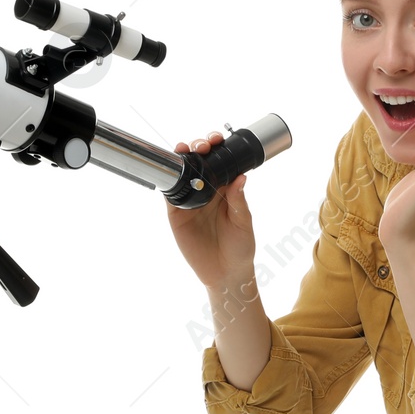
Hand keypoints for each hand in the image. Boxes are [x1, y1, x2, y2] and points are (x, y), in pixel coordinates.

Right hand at [165, 129, 256, 288]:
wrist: (226, 273)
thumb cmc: (240, 247)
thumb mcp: (243, 222)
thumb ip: (239, 200)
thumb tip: (241, 177)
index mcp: (226, 190)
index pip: (219, 163)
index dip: (217, 149)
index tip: (218, 140)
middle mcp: (207, 192)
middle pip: (199, 163)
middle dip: (199, 148)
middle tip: (203, 145)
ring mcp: (191, 202)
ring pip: (183, 174)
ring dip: (183, 158)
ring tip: (186, 149)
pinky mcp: (177, 214)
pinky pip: (171, 195)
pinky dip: (170, 182)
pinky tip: (174, 171)